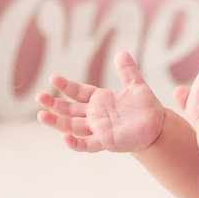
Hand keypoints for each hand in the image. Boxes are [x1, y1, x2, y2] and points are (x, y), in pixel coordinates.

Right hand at [36, 51, 165, 152]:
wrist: (158, 127)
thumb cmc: (146, 107)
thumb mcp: (136, 85)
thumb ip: (127, 71)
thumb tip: (122, 53)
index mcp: (99, 100)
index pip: (78, 92)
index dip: (66, 86)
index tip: (53, 78)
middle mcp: (95, 115)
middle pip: (69, 110)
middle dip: (54, 104)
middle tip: (39, 97)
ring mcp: (98, 129)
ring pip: (72, 126)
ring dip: (57, 122)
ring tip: (42, 115)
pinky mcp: (105, 141)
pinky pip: (87, 144)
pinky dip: (75, 142)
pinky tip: (64, 137)